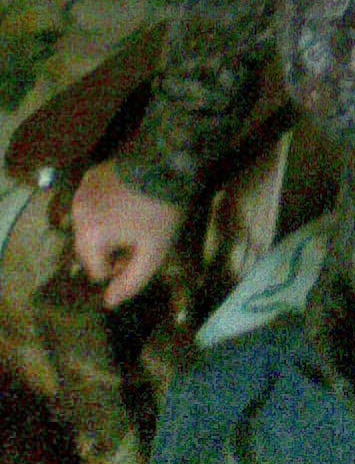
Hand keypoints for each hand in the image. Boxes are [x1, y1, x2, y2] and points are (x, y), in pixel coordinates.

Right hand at [71, 159, 184, 308]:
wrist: (168, 160)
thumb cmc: (161, 211)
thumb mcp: (154, 253)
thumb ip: (131, 283)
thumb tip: (109, 303)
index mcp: (89, 236)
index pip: (97, 271)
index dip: (121, 266)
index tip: (141, 250)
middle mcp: (77, 215)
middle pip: (90, 249)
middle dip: (111, 249)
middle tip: (140, 236)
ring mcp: (81, 192)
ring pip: (90, 226)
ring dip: (108, 228)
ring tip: (135, 217)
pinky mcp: (90, 176)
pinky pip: (92, 204)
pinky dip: (105, 207)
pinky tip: (128, 199)